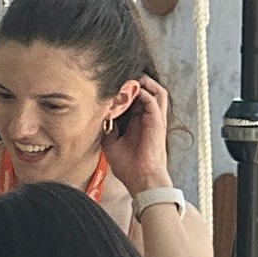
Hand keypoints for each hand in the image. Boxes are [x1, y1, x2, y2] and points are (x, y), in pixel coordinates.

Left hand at [99, 75, 172, 198]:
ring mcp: (155, 119)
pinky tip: (130, 92)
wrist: (141, 179)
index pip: (137, 98)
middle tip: (123, 77)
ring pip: (158, 92)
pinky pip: (153, 101)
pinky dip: (142, 93)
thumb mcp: (111, 143)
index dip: (127, 89)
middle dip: (138, 81)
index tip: (111, 84)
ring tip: (132, 79)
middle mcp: (148, 118)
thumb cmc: (128, 165)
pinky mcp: (157, 122)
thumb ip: (107, 127)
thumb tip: (99, 116)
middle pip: (150, 91)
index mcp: (139, 122)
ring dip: (145, 83)